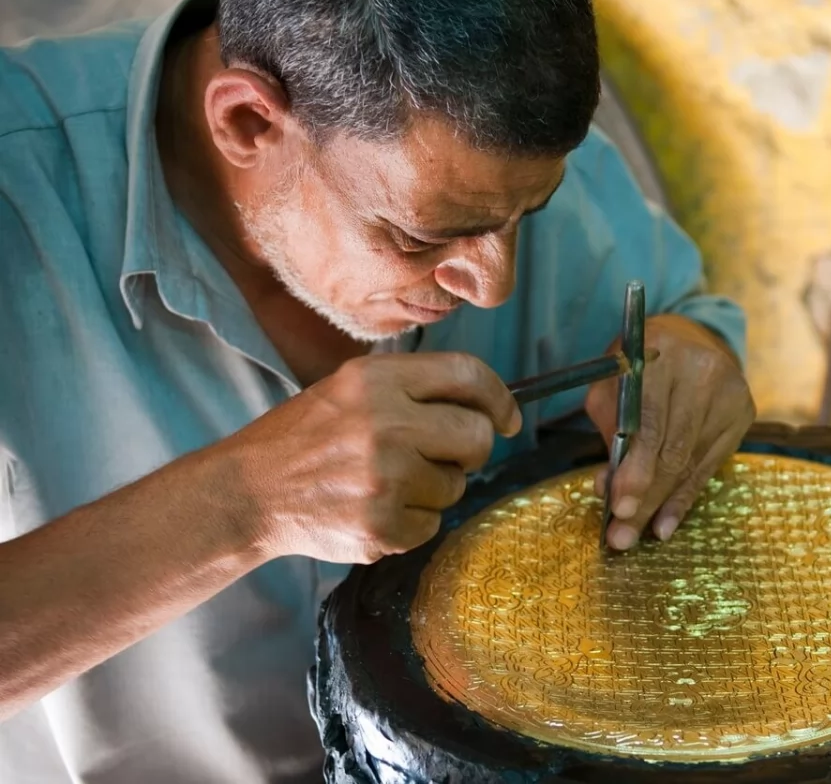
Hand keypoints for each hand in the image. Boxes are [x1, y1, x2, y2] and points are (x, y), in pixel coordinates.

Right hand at [216, 353, 520, 563]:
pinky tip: (376, 508)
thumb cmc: (308, 436)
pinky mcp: (381, 528)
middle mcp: (385, 425)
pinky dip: (413, 522)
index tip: (509, 417)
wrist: (249, 492)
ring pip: (457, 485)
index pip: (467, 375)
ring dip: (436, 488)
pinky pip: (433, 525)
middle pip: (477, 436)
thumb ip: (414, 388)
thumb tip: (488, 407)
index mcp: (377, 380)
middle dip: (471, 449)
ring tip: (390, 482)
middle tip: (444, 456)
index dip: (499, 397)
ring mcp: (384, 480)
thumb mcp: (351, 387)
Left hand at [585, 314, 754, 549]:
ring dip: (660, 505)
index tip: (617, 508)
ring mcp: (730, 392)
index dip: (634, 470)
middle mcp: (702, 371)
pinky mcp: (744, 412)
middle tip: (621, 535)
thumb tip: (609, 488)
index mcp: (660, 353)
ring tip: (636, 535)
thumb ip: (610, 428)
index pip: (649, 423)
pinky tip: (665, 524)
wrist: (688, 338)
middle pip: (673, 449)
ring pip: (691, 463)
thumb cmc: (638, 367)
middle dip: (644, 497)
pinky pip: (709, 466)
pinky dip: (684, 498)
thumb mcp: (611, 383)